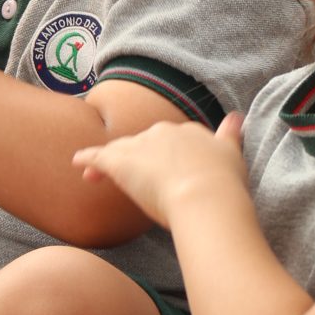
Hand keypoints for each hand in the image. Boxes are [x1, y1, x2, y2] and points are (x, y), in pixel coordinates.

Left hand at [73, 112, 246, 228]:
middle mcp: (164, 132)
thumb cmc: (223, 184)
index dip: (161, 153)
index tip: (159, 165)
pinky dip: (88, 159)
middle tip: (132, 178)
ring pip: (120, 149)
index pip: (169, 139)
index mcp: (189, 131)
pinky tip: (78, 163)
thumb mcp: (232, 154)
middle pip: (143, 143)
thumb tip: (236, 118)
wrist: (206, 196)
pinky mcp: (121, 162)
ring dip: (108, 160)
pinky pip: (99, 157)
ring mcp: (141, 146)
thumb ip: (230, 135)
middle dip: (136, 157)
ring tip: (95, 174)